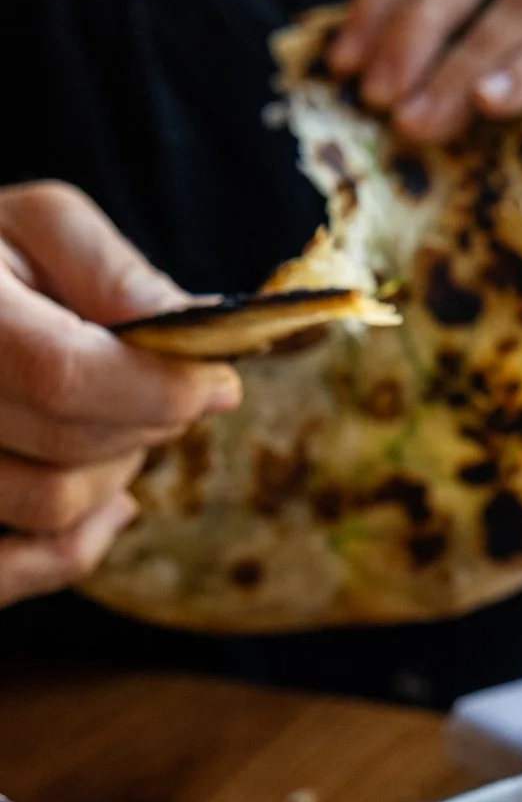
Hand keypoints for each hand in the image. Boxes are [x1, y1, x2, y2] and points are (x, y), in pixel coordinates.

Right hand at [0, 183, 240, 609]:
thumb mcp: (38, 227)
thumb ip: (112, 271)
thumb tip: (195, 325)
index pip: (63, 376)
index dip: (159, 389)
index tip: (221, 383)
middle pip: (67, 449)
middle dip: (148, 424)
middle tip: (170, 390)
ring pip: (50, 510)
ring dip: (115, 473)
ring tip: (119, 421)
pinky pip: (9, 574)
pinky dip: (76, 549)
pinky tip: (114, 503)